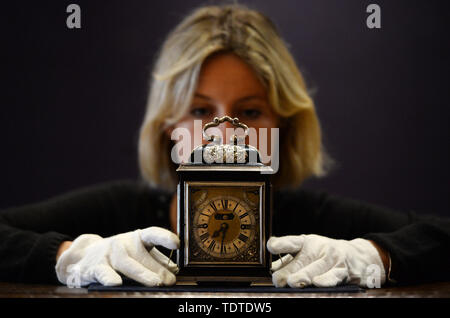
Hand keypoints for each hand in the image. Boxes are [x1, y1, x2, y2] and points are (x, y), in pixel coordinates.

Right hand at [55, 227, 179, 286]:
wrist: (81, 257)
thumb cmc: (117, 256)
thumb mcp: (137, 253)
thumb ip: (155, 260)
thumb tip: (174, 269)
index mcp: (136, 239)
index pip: (152, 234)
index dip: (165, 237)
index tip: (177, 243)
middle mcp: (122, 243)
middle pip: (142, 254)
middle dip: (157, 268)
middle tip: (170, 280)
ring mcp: (108, 254)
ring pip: (126, 263)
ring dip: (142, 273)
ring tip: (155, 283)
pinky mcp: (94, 267)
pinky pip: (103, 272)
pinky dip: (109, 277)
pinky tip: (116, 283)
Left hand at [267, 234, 385, 287]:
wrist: (358, 257)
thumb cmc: (324, 255)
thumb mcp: (307, 253)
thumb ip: (290, 261)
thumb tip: (272, 269)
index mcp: (306, 243)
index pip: (292, 242)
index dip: (281, 244)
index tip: (271, 246)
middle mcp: (318, 249)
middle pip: (301, 260)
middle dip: (289, 270)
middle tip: (277, 279)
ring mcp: (332, 259)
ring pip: (316, 269)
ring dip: (304, 276)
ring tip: (293, 282)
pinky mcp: (344, 270)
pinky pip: (334, 276)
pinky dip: (326, 280)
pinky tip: (317, 283)